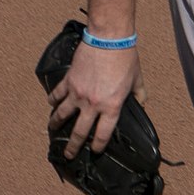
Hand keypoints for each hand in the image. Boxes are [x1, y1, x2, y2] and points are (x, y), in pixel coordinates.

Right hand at [47, 41, 145, 157]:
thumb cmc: (125, 58)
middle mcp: (92, 104)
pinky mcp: (69, 80)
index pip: (102, 134)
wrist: (108, 39)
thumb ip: (140, 95)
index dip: (98, 146)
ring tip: (52, 130)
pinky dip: (53, 100)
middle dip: (73, 146)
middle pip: (79, 131)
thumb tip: (142, 104)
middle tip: (69, 154)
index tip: (95, 151)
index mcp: (111, 106)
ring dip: (56, 124)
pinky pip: (57, 94)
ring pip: (62, 115)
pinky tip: (51, 104)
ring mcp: (77, 93)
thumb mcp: (137, 79)